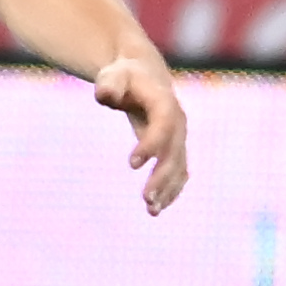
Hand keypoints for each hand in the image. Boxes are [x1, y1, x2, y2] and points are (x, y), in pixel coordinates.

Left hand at [94, 53, 187, 214]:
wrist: (143, 76)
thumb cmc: (123, 76)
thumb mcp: (112, 75)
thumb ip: (108, 85)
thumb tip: (105, 95)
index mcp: (164, 103)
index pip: (163, 126)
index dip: (151, 144)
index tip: (132, 164)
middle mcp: (178, 122)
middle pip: (174, 152)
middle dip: (162, 177)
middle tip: (146, 199)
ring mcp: (179, 136)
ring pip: (179, 166)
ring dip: (168, 189)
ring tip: (152, 210)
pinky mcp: (175, 148)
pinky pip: (178, 171)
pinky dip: (171, 190)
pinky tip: (157, 208)